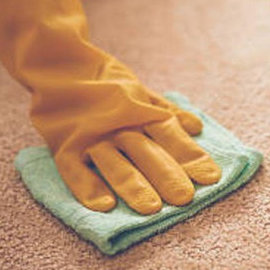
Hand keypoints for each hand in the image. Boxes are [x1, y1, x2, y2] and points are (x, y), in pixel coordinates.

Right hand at [0, 0, 220, 213]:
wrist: (58, 61)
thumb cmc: (105, 82)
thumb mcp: (140, 91)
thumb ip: (166, 111)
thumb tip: (197, 126)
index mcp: (141, 110)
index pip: (170, 135)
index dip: (190, 156)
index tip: (211, 177)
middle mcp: (119, 123)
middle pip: (146, 151)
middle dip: (167, 174)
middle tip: (185, 198)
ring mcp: (91, 135)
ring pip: (115, 162)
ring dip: (133, 185)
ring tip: (151, 208)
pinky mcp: (65, 145)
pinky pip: (75, 169)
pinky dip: (87, 187)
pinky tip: (103, 206)